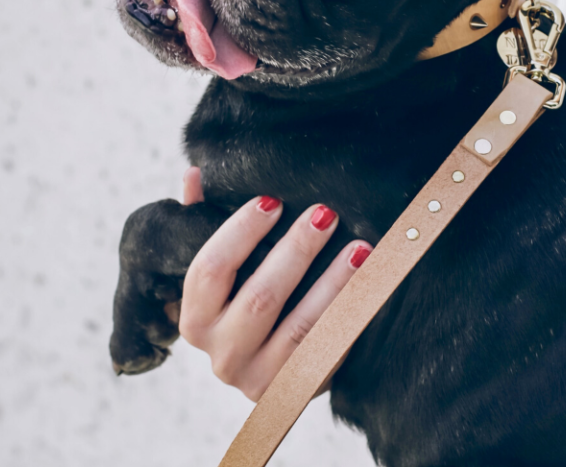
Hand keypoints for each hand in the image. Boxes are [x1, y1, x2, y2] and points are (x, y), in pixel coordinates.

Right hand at [178, 167, 371, 400]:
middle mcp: (221, 356)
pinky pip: (329, 348)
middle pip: (259, 298)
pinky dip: (351, 313)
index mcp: (194, 322)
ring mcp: (260, 380)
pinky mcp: (298, 391)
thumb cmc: (243, 306)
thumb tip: (195, 175)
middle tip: (325, 213)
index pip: (209, 270)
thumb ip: (203, 225)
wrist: (272, 375)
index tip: (272, 200)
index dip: (239, 232)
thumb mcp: (221, 275)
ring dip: (333, 282)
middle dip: (295, 250)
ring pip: (300, 326)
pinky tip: (371, 282)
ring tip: (360, 246)